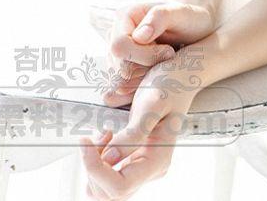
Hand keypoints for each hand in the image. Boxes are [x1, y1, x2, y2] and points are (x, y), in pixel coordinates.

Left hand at [82, 56, 201, 198]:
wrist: (180, 77)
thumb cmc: (170, 86)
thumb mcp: (151, 104)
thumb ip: (132, 134)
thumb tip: (108, 158)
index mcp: (158, 160)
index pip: (120, 186)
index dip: (96, 169)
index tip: (86, 142)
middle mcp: (151, 170)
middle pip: (110, 193)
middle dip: (93, 167)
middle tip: (95, 136)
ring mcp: (142, 167)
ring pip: (105, 189)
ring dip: (94, 165)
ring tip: (102, 135)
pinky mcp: (134, 161)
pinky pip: (108, 175)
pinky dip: (98, 161)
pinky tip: (105, 138)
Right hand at [103, 2, 213, 106]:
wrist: (196, 33)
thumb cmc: (190, 20)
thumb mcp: (181, 13)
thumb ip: (160, 17)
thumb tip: (138, 36)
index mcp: (125, 16)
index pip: (119, 47)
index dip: (144, 56)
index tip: (169, 52)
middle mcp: (115, 34)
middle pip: (120, 67)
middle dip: (148, 67)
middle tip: (169, 55)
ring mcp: (117, 54)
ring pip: (123, 80)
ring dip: (147, 76)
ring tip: (164, 61)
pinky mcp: (123, 69)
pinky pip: (126, 88)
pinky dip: (145, 85)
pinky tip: (159, 72)